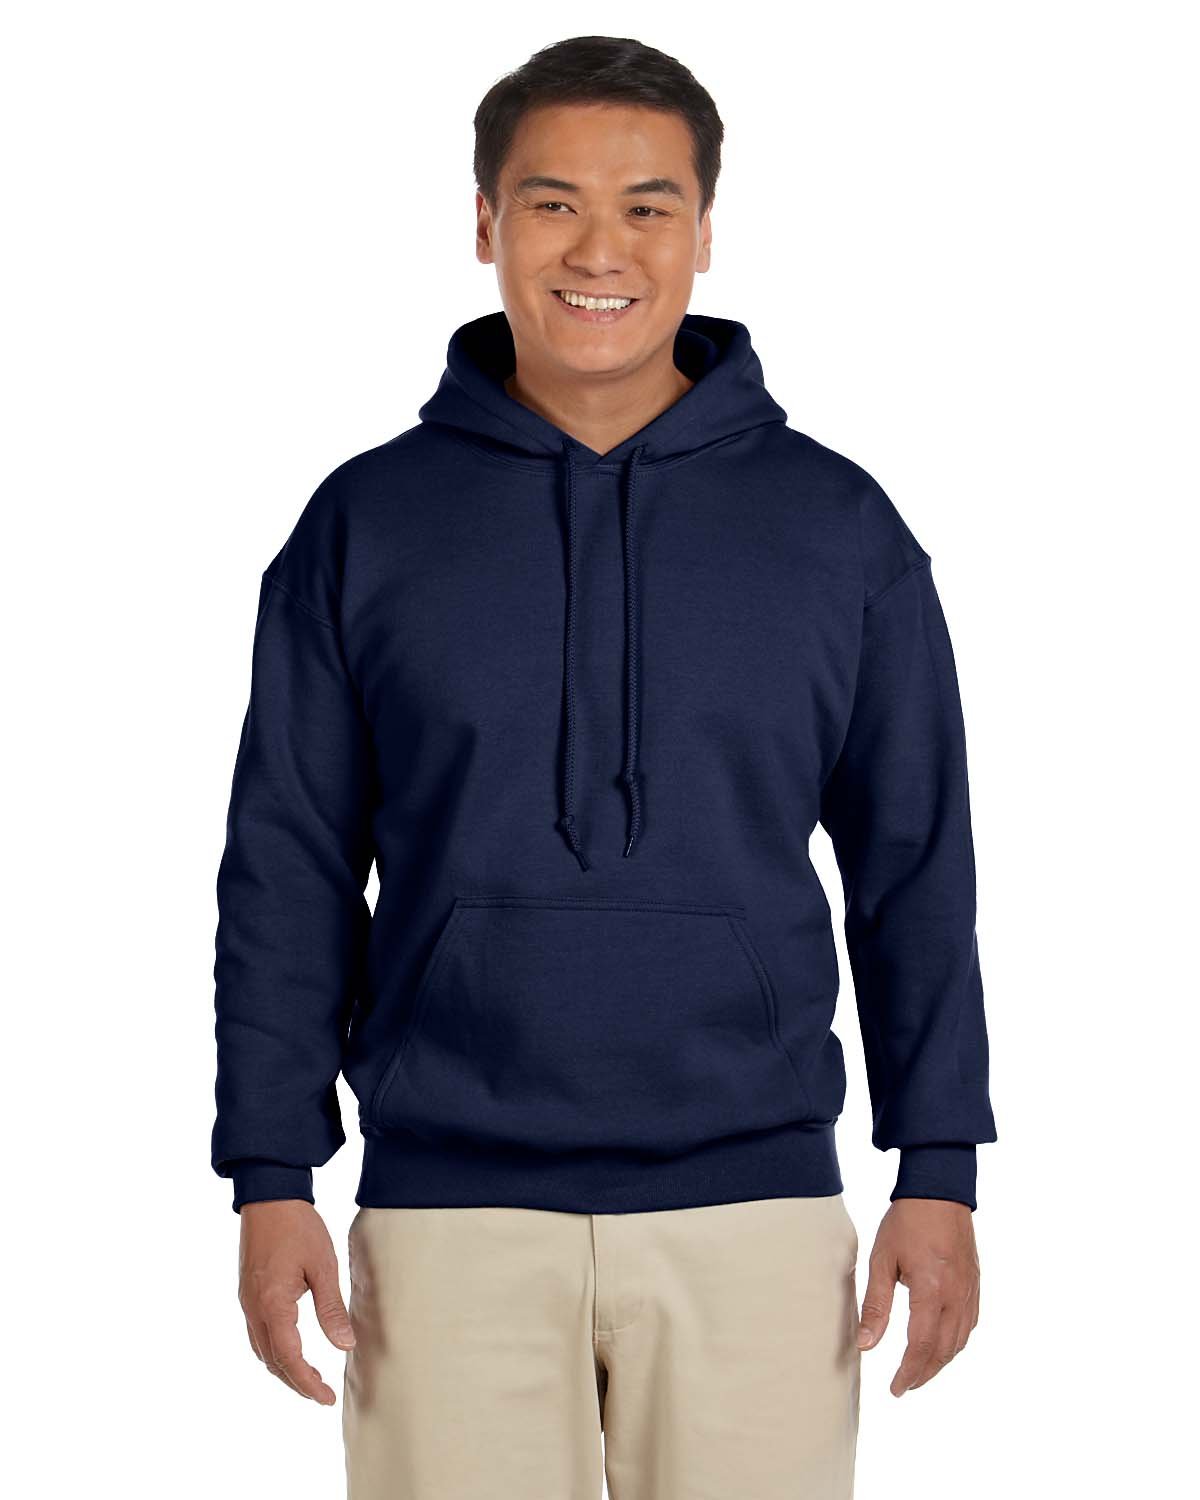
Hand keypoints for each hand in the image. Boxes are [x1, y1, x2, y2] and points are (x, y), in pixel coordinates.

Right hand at [238, 1199, 356, 1404]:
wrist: (270, 1196)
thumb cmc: (298, 1227)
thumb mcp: (323, 1266)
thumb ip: (331, 1308)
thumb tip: (345, 1345)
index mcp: (273, 1304)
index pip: (289, 1358)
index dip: (307, 1383)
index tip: (326, 1397)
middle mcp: (254, 1309)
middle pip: (272, 1361)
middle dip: (295, 1382)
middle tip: (321, 1394)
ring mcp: (247, 1302)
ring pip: (261, 1350)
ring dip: (283, 1368)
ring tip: (309, 1378)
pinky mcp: (248, 1293)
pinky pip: (258, 1334)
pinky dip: (274, 1350)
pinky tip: (290, 1350)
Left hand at [855, 1197, 979, 1395]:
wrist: (939, 1191)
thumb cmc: (907, 1222)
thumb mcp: (882, 1259)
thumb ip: (876, 1305)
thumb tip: (866, 1345)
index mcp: (931, 1290)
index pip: (922, 1346)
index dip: (909, 1372)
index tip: (895, 1388)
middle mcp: (956, 1296)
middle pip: (943, 1350)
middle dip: (924, 1373)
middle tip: (904, 1386)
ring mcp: (970, 1291)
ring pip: (959, 1341)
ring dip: (940, 1361)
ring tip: (920, 1371)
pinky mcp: (975, 1284)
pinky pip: (969, 1324)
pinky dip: (956, 1343)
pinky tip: (942, 1345)